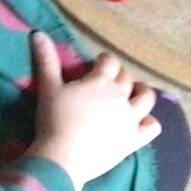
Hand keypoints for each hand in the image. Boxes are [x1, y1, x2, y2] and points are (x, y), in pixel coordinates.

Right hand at [23, 33, 158, 190]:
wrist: (63, 157)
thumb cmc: (53, 120)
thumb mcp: (48, 88)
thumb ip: (46, 61)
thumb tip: (38, 33)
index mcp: (101, 81)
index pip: (109, 61)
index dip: (104, 61)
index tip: (97, 64)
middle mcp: (120, 96)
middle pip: (126, 78)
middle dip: (119, 76)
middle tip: (108, 82)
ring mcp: (129, 118)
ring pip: (146, 98)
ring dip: (141, 92)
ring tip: (132, 95)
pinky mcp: (133, 139)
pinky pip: (152, 127)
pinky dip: (149, 122)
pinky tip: (140, 122)